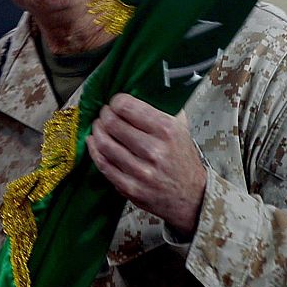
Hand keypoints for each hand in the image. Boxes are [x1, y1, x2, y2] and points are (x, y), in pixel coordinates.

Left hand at [86, 94, 205, 235]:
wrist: (192, 196)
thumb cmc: (183, 160)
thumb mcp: (181, 128)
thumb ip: (163, 109)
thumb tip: (140, 90)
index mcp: (167, 130)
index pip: (128, 107)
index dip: (116, 101)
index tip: (115, 102)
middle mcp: (154, 150)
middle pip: (113, 124)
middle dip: (104, 115)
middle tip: (104, 113)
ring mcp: (141, 171)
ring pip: (105, 144)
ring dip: (97, 131)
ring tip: (98, 126)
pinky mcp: (131, 187)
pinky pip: (104, 165)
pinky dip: (94, 151)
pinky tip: (94, 143)